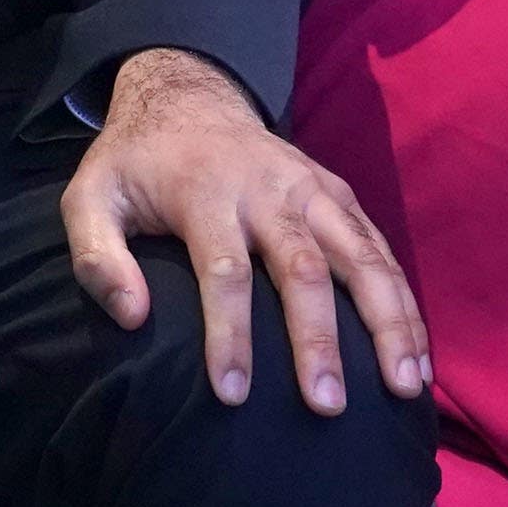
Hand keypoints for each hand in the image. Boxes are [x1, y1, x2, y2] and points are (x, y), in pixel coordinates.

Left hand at [62, 49, 429, 414]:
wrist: (187, 99)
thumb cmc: (136, 166)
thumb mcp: (90, 198)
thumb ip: (97, 257)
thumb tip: (133, 318)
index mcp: (206, 192)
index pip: (224, 271)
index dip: (231, 335)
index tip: (234, 396)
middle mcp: (269, 189)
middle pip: (303, 268)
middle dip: (318, 341)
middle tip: (327, 407)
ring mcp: (312, 189)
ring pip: (361, 256)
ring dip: (387, 322)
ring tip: (404, 387)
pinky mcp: (339, 193)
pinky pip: (379, 249)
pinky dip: (403, 301)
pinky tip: (417, 354)